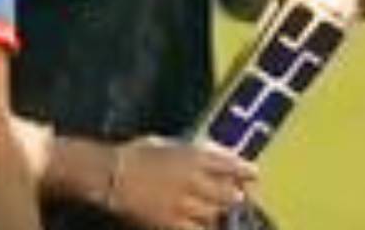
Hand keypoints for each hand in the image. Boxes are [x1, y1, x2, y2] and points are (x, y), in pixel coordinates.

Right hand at [106, 136, 256, 229]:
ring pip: (215, 215)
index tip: (254, 175)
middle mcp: (193, 180)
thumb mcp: (163, 144)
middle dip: (234, 197)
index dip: (245, 170)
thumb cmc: (133, 154)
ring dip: (218, 214)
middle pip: (228, 194)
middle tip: (235, 198)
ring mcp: (184, 204)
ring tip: (216, 214)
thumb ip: (188, 152)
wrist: (109, 174)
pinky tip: (201, 225)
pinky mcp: (172, 223)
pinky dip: (202, 228)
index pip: (228, 164)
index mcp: (191, 156)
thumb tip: (209, 157)